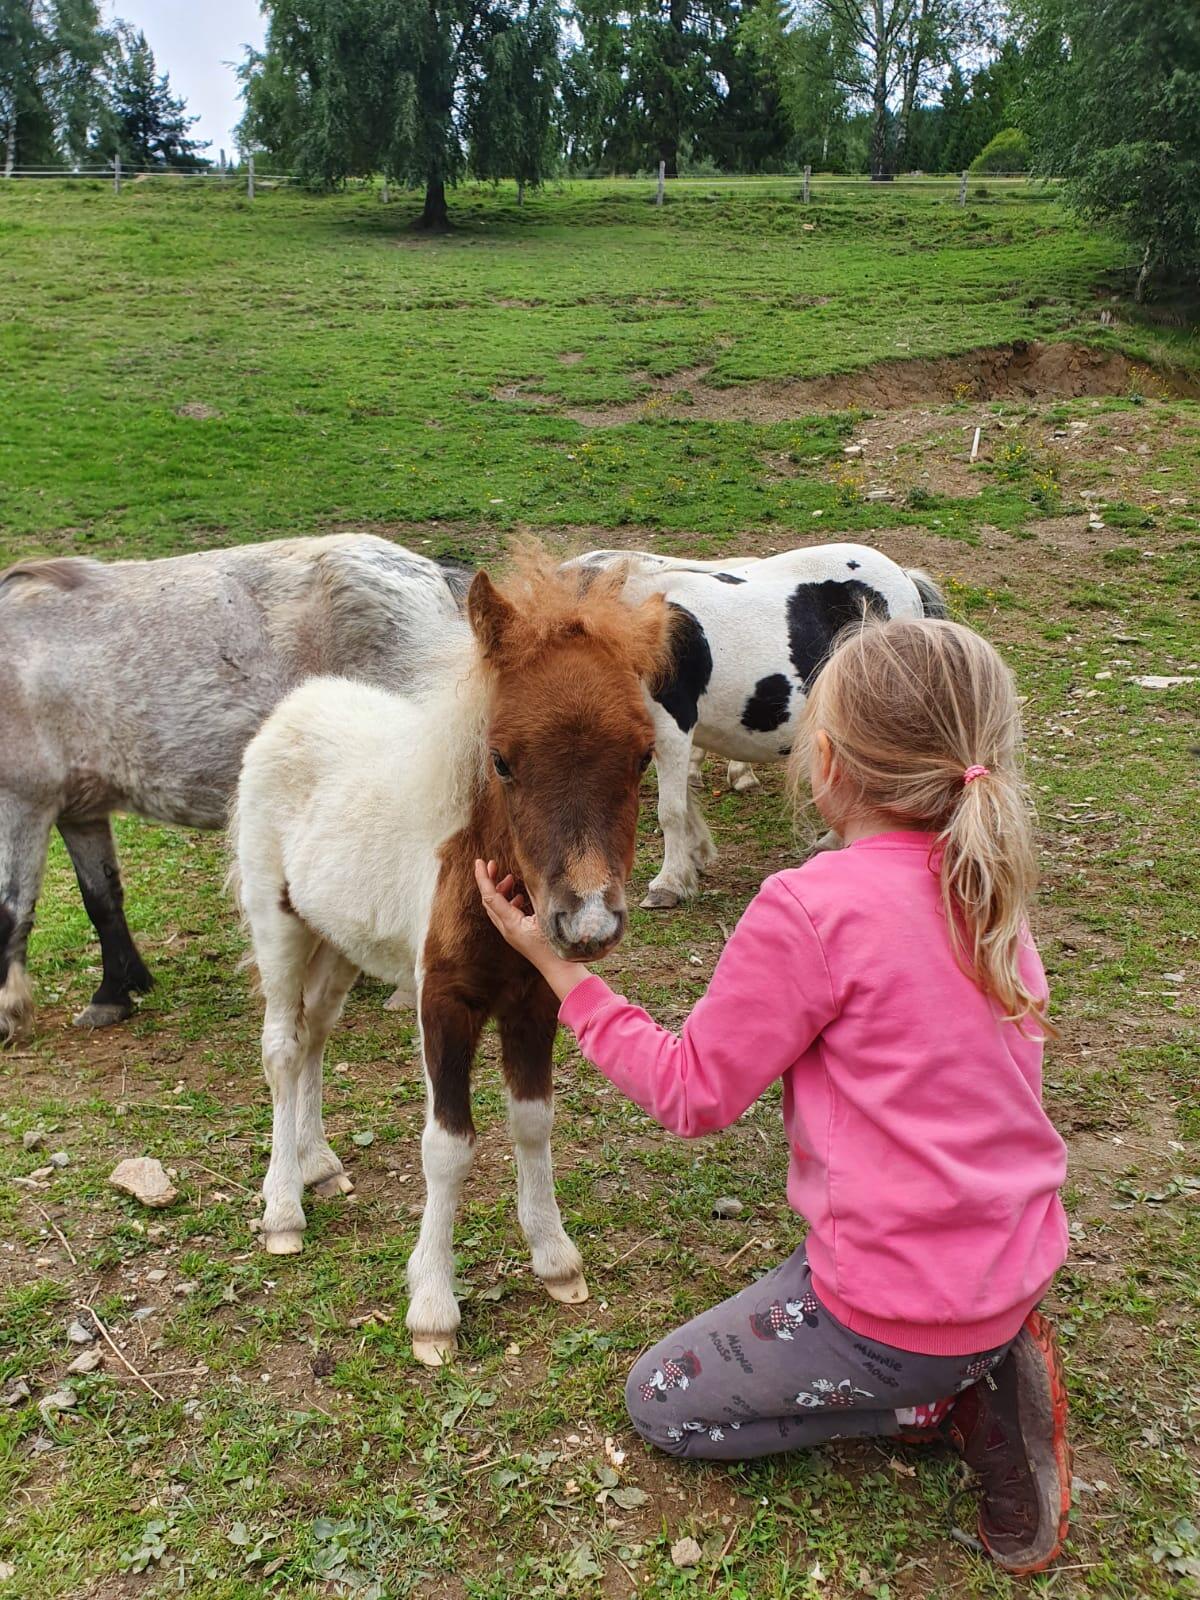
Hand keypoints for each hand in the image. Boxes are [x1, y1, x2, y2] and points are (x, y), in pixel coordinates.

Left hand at [473, 859, 590, 1000]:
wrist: (560, 970)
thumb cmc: (557, 945)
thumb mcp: (547, 916)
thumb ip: (536, 896)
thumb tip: (528, 878)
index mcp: (511, 923)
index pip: (490, 896)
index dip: (483, 877)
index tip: (479, 861)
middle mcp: (506, 929)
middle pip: (489, 901)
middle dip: (490, 880)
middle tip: (494, 864)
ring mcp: (511, 934)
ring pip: (496, 908)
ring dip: (500, 891)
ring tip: (511, 878)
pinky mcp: (518, 935)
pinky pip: (505, 915)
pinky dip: (508, 901)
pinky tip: (519, 897)